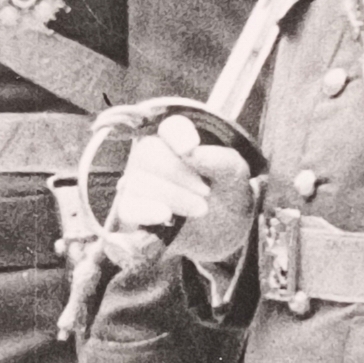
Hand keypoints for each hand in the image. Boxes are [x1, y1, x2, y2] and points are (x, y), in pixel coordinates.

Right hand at [114, 113, 249, 230]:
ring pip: (138, 181)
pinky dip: (146, 212)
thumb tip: (190, 152)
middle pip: (148, 153)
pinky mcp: (133, 212)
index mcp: (176, 139)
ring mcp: (137, 183)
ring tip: (200, 209)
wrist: (224, 235)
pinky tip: (165, 216)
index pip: (169, 127)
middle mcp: (150, 157)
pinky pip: (127, 208)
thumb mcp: (235, 176)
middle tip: (206, 192)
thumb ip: (220, 160)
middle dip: (179, 174)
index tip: (190, 148)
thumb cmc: (227, 196)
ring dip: (173, 196)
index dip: (177, 135)